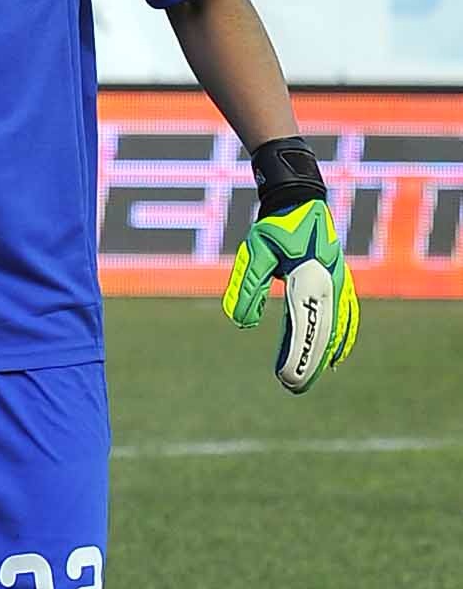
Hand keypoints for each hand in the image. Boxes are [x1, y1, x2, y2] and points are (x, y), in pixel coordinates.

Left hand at [223, 193, 358, 392]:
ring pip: (336, 329)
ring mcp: (339, 285)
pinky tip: (335, 357)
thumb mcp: (255, 253)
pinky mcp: (339, 283)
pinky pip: (345, 317)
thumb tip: (241, 323)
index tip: (285, 378)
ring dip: (323, 355)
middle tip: (293, 388)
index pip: (304, 327)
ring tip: (308, 379)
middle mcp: (330, 285)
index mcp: (310, 278)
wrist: (302, 200)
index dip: (296, 355)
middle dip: (309, 362)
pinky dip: (342, 338)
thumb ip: (248, 287)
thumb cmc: (275, 226)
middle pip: (322, 334)